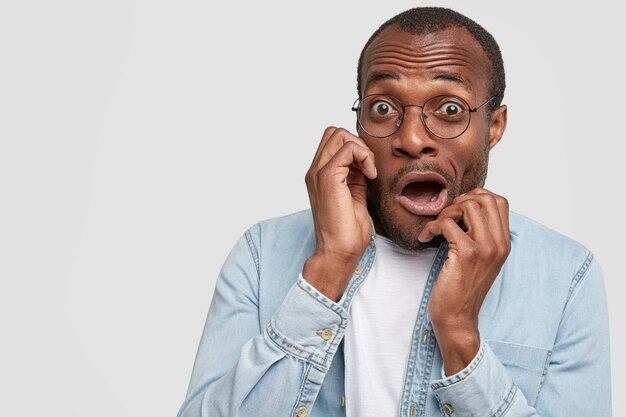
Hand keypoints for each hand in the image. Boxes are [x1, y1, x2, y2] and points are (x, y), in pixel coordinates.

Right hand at [302, 127, 376, 300]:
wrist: (338, 251)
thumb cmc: (346, 232)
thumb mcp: (355, 196)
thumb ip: (356, 177)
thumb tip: (365, 163)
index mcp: (319, 175)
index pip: (333, 141)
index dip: (354, 147)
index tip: (367, 168)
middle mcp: (315, 171)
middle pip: (334, 132)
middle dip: (357, 143)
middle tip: (369, 166)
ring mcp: (318, 173)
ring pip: (339, 135)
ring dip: (361, 148)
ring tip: (369, 171)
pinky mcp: (328, 178)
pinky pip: (348, 149)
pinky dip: (364, 157)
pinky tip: (370, 175)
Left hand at [418, 188, 510, 374]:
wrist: (458, 317)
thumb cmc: (463, 288)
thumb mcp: (481, 259)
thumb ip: (481, 235)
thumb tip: (466, 208)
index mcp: (504, 243)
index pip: (499, 201)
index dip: (476, 197)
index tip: (458, 210)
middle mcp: (498, 243)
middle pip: (485, 197)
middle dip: (460, 200)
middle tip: (446, 217)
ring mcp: (484, 248)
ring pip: (467, 205)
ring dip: (445, 212)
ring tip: (436, 228)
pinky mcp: (466, 253)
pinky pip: (446, 223)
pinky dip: (431, 227)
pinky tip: (425, 238)